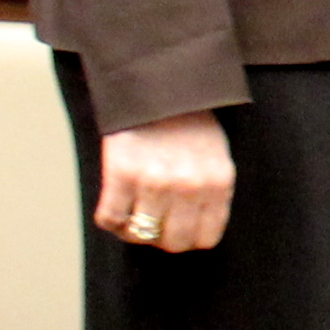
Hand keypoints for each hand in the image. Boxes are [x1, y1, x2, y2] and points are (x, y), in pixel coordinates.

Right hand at [91, 111, 234, 252]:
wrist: (158, 87)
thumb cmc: (189, 122)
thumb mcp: (216, 158)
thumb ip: (211, 193)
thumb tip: (196, 230)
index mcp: (219, 183)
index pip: (206, 238)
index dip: (189, 239)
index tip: (177, 230)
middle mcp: (190, 186)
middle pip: (174, 242)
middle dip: (161, 238)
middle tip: (152, 223)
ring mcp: (155, 182)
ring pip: (141, 234)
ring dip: (133, 230)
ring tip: (132, 213)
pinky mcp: (122, 174)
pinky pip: (111, 218)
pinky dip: (110, 220)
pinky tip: (115, 205)